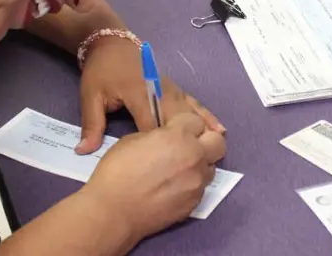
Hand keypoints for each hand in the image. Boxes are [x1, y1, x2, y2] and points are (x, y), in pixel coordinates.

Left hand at [76, 38, 224, 153]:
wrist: (111, 43)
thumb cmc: (100, 71)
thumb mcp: (90, 96)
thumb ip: (91, 124)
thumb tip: (83, 151)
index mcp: (140, 93)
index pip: (153, 125)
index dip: (159, 147)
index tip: (163, 169)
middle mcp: (161, 90)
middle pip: (179, 120)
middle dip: (187, 143)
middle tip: (195, 167)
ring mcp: (172, 88)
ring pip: (192, 112)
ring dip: (202, 131)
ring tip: (215, 153)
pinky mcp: (176, 89)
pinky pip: (194, 104)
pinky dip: (206, 117)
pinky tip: (219, 129)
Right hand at [89, 114, 225, 240]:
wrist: (114, 211)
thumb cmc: (117, 171)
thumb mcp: (133, 140)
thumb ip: (158, 136)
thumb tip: (166, 140)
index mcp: (179, 136)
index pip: (196, 121)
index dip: (185, 125)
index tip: (176, 130)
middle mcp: (195, 156)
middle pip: (217, 142)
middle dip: (206, 141)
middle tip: (188, 146)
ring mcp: (197, 181)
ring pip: (211, 166)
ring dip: (200, 164)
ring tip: (179, 169)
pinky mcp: (195, 202)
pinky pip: (201, 187)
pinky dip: (191, 183)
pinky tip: (173, 188)